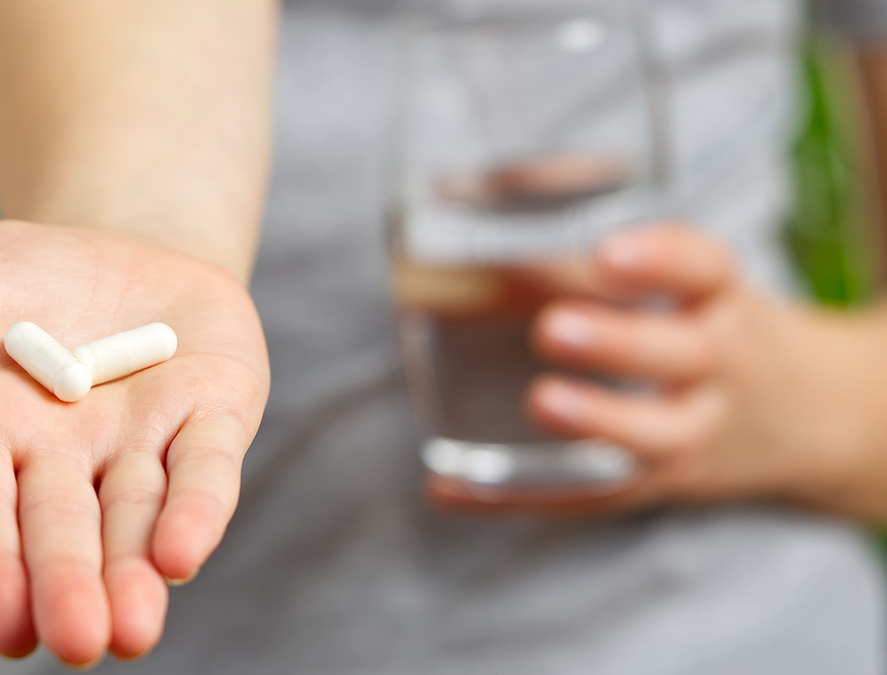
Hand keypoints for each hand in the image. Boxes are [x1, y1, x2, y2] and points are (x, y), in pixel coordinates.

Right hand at [0, 221, 269, 664]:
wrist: (116, 243)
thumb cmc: (10, 286)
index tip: (7, 626)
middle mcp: (65, 459)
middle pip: (64, 529)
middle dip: (68, 585)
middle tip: (79, 643)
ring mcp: (141, 440)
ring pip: (137, 516)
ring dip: (135, 573)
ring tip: (133, 630)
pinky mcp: (211, 414)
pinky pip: (206, 464)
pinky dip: (198, 507)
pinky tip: (183, 555)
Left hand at [430, 226, 886, 519]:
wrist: (805, 419)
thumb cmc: (714, 330)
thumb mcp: (700, 289)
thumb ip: (622, 262)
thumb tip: (483, 202)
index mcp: (722, 303)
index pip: (706, 270)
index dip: (661, 258)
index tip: (608, 251)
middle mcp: (720, 367)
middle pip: (683, 355)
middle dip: (619, 344)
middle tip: (551, 327)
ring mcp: (696, 433)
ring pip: (653, 437)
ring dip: (594, 423)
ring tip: (539, 403)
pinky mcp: (659, 484)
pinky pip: (594, 498)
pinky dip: (524, 497)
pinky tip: (453, 489)